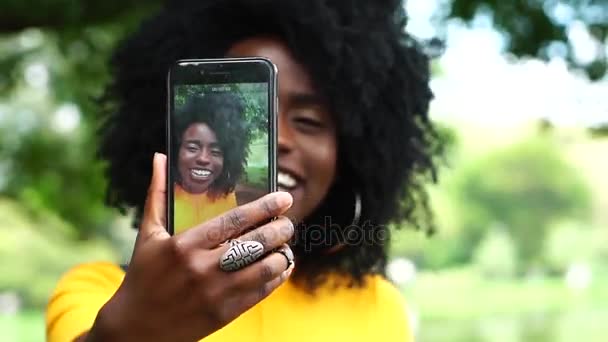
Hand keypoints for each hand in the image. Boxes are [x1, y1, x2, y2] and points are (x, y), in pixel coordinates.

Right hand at [87, 153, 294, 341]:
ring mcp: (214, 293)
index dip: (264, 207)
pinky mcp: (223, 314)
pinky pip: (260, 292)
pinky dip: (276, 278)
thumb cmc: (143, 276)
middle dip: (279, 230)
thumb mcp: (148, 234)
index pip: (235, 220)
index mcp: (184, 244)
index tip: (284, 198)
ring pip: (264, 269)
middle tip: (288, 223)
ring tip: (286, 246)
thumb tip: (160, 157)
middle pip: (255, 243)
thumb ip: (158, 194)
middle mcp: (202, 267)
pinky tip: (282, 268)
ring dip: (282, 255)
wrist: (135, 328)